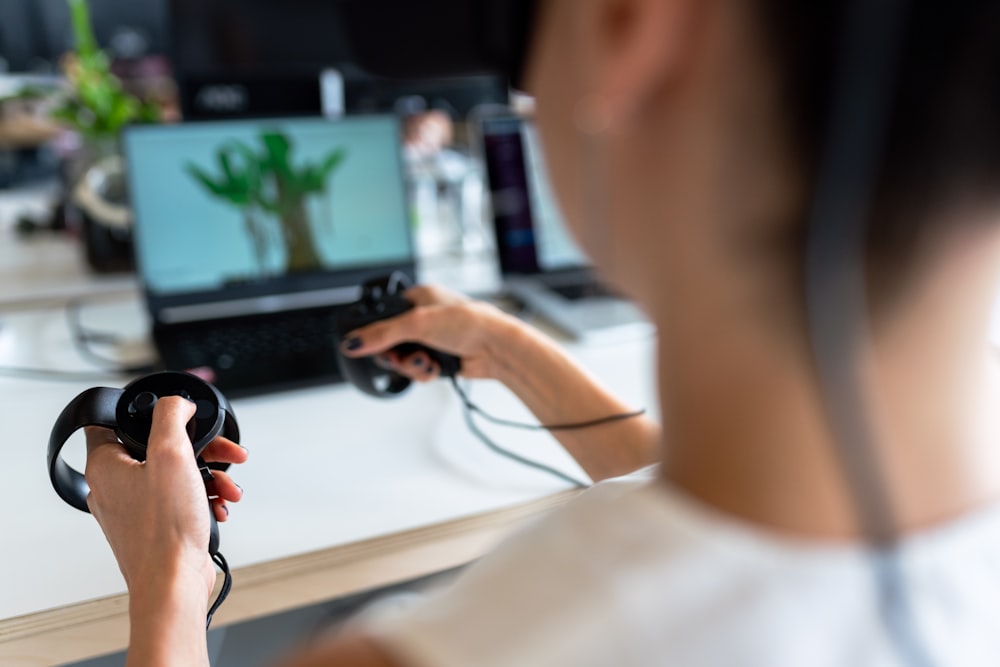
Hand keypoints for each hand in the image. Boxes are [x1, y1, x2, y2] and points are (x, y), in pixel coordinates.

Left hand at [84, 397, 247, 597]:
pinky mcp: (153, 525)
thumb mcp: (172, 455)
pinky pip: (180, 498)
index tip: (174, 415)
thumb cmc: (165, 531)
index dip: (146, 413)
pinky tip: (219, 505)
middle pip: (158, 447)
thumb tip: (177, 403)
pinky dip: (203, 497)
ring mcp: (133, 508)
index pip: (114, 421)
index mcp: (105, 465)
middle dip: (200, 449)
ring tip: (227, 487)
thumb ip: (171, 417)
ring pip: (174, 474)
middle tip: (223, 452)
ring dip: (208, 475)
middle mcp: (114, 486)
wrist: (174, 583)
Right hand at [339, 285, 521, 382]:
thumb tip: (353, 342)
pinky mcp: (441, 358)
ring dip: (412, 365)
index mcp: (420, 297)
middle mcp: (426, 317)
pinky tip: (435, 368)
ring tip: (425, 363)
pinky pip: (420, 369)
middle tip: (400, 356)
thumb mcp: (417, 324)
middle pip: (391, 342)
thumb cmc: (469, 323)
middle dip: (396, 354)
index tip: (369, 344)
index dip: (376, 332)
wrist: (496, 349)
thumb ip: (381, 334)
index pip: (384, 315)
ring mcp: (433, 339)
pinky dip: (424, 372)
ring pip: (404, 358)